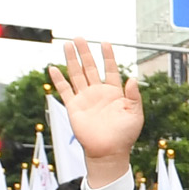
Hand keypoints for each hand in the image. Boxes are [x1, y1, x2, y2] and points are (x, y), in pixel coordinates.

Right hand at [44, 42, 146, 183]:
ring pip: (76, 74)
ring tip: (67, 45)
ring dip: (72, 60)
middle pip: (90, 67)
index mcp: (114, 93)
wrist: (108, 152)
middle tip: (79, 38)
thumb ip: (134, 96)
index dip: (108, 56)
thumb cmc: (124, 136)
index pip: (111, 69)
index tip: (105, 43)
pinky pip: (64, 90)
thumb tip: (133, 78)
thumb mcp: (135, 115)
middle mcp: (98, 92)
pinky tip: (53, 68)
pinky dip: (58, 79)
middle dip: (85, 53)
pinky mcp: (74, 106)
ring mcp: (85, 98)